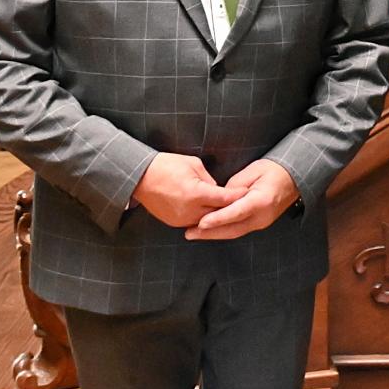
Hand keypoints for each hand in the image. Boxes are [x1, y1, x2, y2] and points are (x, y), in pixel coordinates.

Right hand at [132, 152, 247, 227]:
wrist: (140, 176)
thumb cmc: (166, 166)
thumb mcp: (193, 165)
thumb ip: (210, 180)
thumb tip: (218, 190)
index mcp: (195, 193)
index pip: (224, 199)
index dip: (238, 196)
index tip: (248, 193)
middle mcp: (189, 210)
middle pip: (218, 213)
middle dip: (230, 207)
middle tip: (243, 201)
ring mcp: (180, 219)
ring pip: (207, 221)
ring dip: (217, 215)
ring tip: (229, 207)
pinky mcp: (173, 222)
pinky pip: (194, 222)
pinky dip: (203, 217)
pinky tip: (210, 211)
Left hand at [185, 159, 299, 240]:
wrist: (294, 177)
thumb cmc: (274, 170)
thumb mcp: (252, 171)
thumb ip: (234, 187)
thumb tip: (219, 198)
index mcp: (261, 201)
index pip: (236, 212)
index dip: (217, 219)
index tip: (201, 223)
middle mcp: (262, 216)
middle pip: (232, 229)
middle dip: (209, 232)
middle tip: (189, 233)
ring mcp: (262, 222)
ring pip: (234, 232)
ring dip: (214, 234)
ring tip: (194, 234)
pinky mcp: (259, 224)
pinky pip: (239, 229)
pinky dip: (223, 230)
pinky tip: (210, 230)